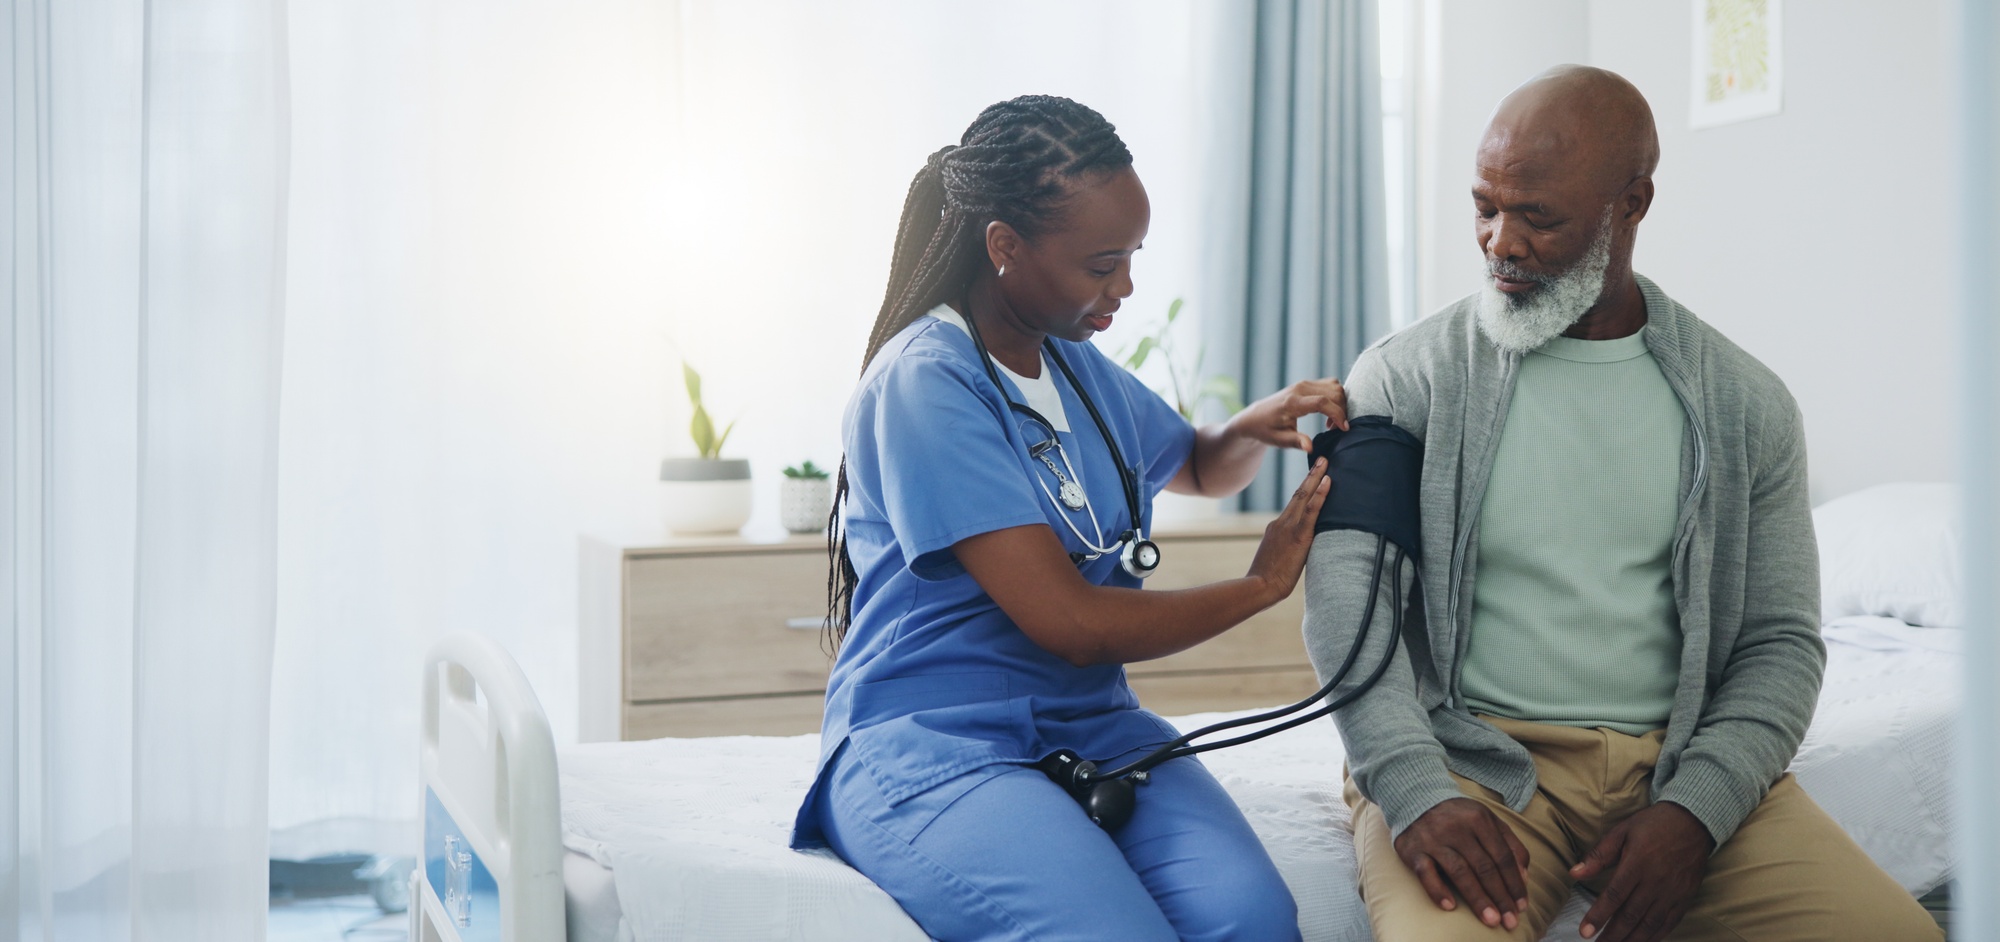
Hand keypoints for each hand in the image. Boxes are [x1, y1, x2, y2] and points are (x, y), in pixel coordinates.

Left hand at [1228, 378, 1348, 451]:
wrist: (1254, 417)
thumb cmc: (1266, 430)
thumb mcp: (1279, 440)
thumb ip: (1296, 442)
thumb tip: (1310, 448)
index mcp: (1292, 402)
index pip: (1322, 402)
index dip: (1337, 414)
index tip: (1344, 429)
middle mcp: (1299, 389)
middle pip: (1333, 392)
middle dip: (1342, 410)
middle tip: (1336, 429)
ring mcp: (1303, 384)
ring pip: (1335, 386)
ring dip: (1340, 404)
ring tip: (1331, 423)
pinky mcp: (1306, 384)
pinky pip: (1330, 385)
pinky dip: (1335, 398)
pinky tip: (1327, 413)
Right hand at [1245, 458, 1329, 601]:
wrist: (1260, 586)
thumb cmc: (1267, 580)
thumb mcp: (1276, 559)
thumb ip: (1286, 549)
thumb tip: (1299, 550)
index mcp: (1276, 527)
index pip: (1293, 505)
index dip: (1304, 490)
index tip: (1312, 478)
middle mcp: (1281, 522)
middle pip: (1298, 494)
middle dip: (1311, 476)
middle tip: (1322, 459)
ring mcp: (1289, 527)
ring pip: (1304, 497)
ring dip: (1316, 478)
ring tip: (1325, 463)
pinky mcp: (1298, 535)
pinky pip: (1312, 511)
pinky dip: (1320, 495)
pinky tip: (1328, 482)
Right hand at [1394, 798, 1531, 930]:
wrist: (1416, 799)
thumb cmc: (1459, 817)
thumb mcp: (1487, 820)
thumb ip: (1509, 844)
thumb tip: (1524, 877)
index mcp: (1479, 819)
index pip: (1502, 856)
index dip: (1514, 883)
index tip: (1521, 906)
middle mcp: (1456, 828)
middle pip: (1484, 867)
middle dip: (1499, 896)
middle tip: (1510, 921)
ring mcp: (1433, 839)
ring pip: (1459, 872)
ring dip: (1477, 898)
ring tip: (1491, 920)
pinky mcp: (1413, 849)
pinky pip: (1426, 873)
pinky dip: (1437, 890)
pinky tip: (1450, 906)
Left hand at [1570, 802, 1713, 941]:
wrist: (1693, 821)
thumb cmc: (1652, 825)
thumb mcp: (1622, 831)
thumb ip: (1598, 855)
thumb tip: (1574, 873)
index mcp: (1637, 864)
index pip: (1614, 896)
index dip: (1598, 916)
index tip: (1585, 932)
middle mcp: (1656, 882)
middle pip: (1631, 916)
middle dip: (1612, 935)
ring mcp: (1672, 892)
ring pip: (1650, 924)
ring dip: (1632, 940)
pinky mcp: (1685, 898)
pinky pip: (1669, 923)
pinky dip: (1655, 936)